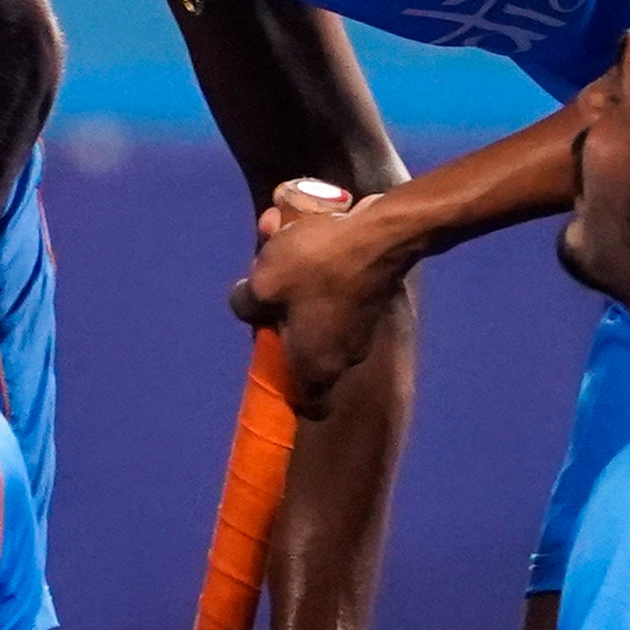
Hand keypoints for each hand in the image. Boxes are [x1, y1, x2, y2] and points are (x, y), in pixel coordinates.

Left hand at [227, 178, 409, 416]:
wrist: (384, 233)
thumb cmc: (317, 266)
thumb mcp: (262, 282)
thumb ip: (245, 303)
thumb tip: (246, 305)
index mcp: (316, 368)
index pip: (309, 407)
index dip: (289, 393)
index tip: (272, 362)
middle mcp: (344, 355)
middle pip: (302, 347)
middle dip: (277, 311)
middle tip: (262, 277)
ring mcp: (361, 326)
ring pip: (313, 307)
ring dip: (291, 274)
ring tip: (274, 230)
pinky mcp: (370, 295)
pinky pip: (333, 285)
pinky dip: (316, 260)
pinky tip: (298, 223)